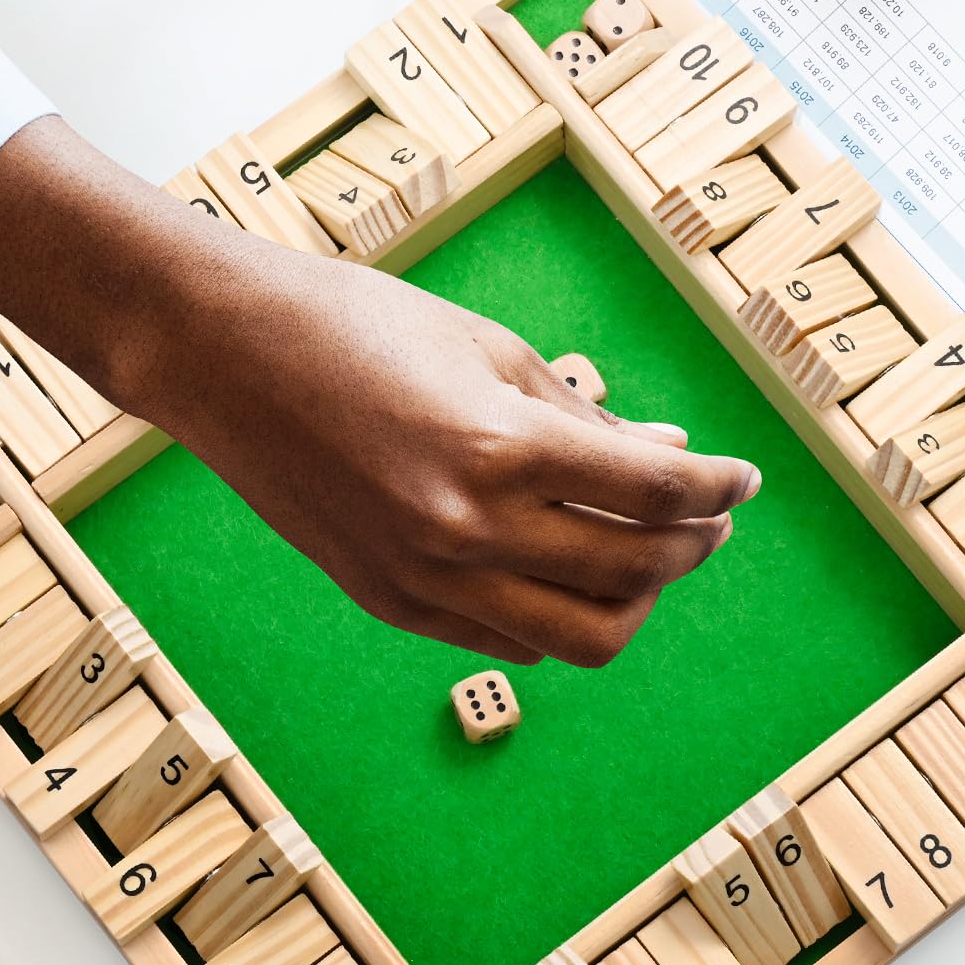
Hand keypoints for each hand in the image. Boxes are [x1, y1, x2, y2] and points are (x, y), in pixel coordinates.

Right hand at [0, 121, 761, 668]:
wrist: (222, 357)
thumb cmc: (353, 324)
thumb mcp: (485, 346)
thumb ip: (581, 412)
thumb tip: (669, 452)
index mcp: (498, 448)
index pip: (656, 495)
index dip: (718, 489)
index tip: (742, 479)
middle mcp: (466, 530)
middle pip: (635, 574)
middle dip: (691, 544)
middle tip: (706, 515)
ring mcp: (426, 580)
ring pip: (583, 637)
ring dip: (634, 598)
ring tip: (644, 550)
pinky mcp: (392, 604)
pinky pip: (510, 640)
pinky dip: (559, 613)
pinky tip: (565, 566)